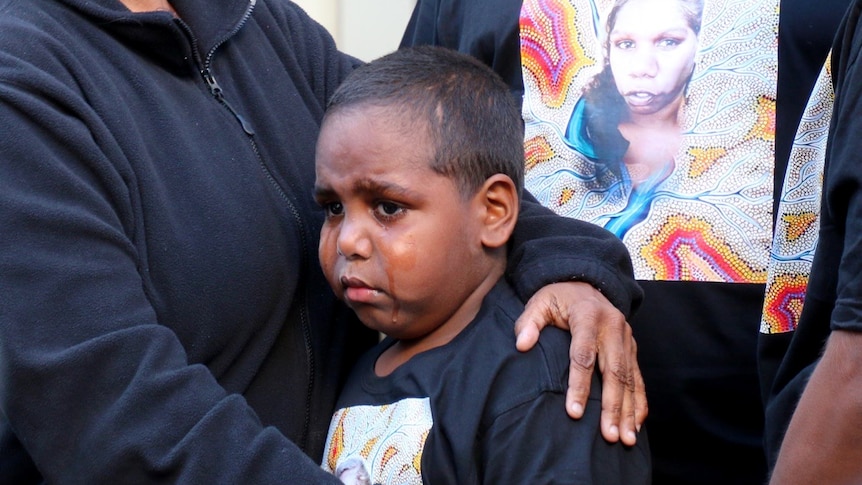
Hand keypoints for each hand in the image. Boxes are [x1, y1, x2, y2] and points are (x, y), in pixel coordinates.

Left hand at [514, 281, 645, 445]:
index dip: (579, 385)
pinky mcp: (632, 347)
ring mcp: (626, 338)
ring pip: (629, 379)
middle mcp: (613, 327)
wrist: (585, 282)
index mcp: (588, 316)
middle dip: (612, 406)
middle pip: (613, 372)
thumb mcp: (539, 302)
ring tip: (626, 438)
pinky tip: (637, 424)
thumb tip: (521, 345)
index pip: (583, 355)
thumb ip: (529, 322)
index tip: (574, 413)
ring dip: (628, 410)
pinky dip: (639, 402)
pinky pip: (638, 377)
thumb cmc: (558, 298)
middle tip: (609, 435)